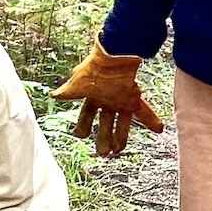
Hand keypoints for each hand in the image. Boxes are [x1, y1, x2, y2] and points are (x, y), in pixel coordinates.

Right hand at [51, 37, 162, 155]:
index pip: (86, 115)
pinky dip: (151, 120)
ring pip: (121, 122)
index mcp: (92, 96)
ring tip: (118, 150)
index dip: (83, 126)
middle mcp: (106, 100)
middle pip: (104, 122)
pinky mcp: (133, 98)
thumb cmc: (92, 69)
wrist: (110, 56)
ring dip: (121, 136)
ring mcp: (120, 99)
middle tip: (103, 153)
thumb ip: (66, 92)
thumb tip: (53, 95)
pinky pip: (144, 111)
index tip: (81, 135)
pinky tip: (158, 129)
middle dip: (102, 138)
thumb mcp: (76, 83)